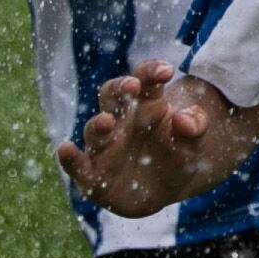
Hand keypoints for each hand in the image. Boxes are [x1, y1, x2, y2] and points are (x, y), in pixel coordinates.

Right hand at [59, 67, 228, 214]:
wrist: (167, 186)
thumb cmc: (178, 155)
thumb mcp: (193, 142)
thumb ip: (194, 127)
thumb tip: (184, 119)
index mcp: (146, 104)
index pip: (144, 81)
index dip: (151, 72)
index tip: (166, 71)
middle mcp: (120, 121)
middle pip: (113, 97)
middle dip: (120, 89)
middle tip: (132, 86)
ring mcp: (104, 146)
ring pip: (94, 130)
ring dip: (98, 125)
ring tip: (106, 122)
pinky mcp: (93, 174)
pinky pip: (78, 165)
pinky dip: (70, 158)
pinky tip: (65, 149)